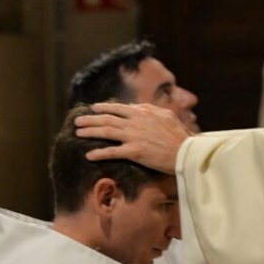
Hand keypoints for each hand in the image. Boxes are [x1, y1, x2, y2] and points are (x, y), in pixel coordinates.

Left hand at [74, 103, 189, 173]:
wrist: (187, 150)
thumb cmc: (180, 135)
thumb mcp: (166, 116)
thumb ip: (150, 110)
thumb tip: (135, 108)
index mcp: (143, 112)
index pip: (118, 107)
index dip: (104, 107)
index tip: (93, 108)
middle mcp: (135, 122)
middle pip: (107, 118)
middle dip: (90, 119)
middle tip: (77, 121)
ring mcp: (134, 136)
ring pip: (106, 132)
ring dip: (90, 132)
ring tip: (77, 133)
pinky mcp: (134, 152)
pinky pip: (112, 152)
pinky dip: (99, 153)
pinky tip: (88, 155)